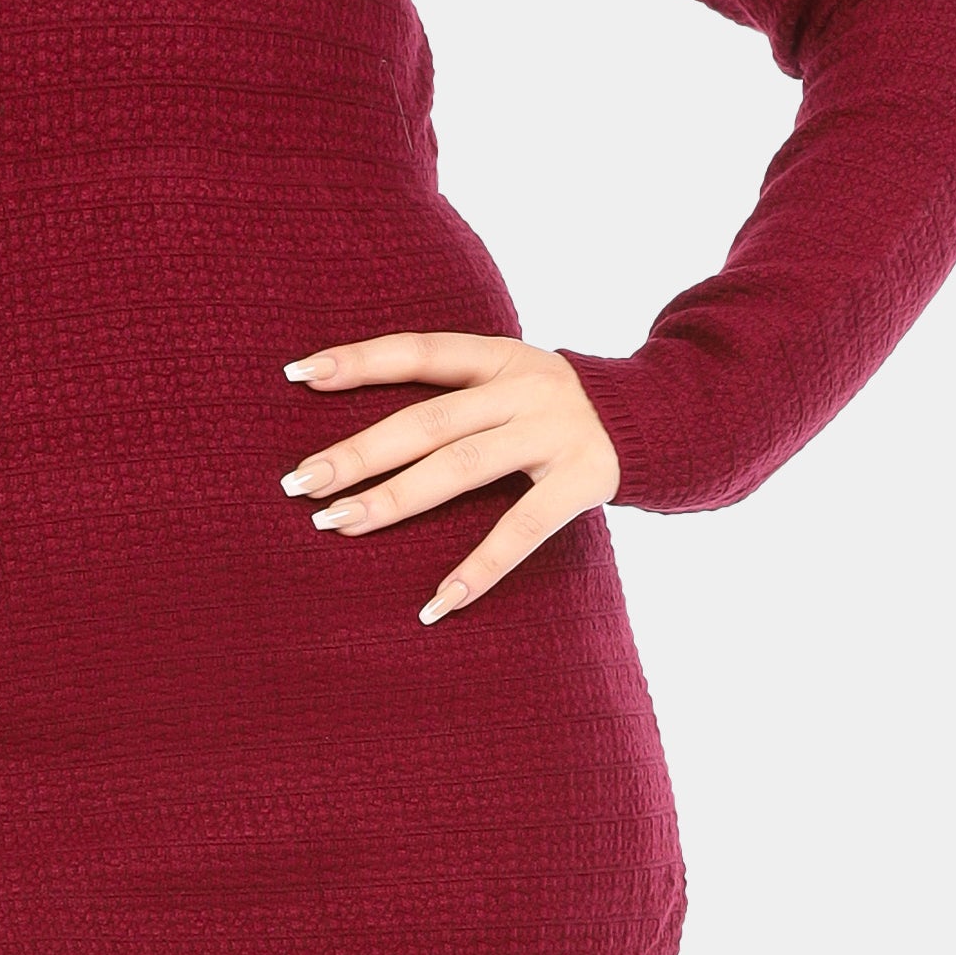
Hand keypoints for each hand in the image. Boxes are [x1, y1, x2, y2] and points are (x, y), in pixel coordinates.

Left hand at [280, 334, 620, 622]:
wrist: (656, 421)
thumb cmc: (553, 411)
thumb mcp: (511, 382)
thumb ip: (453, 395)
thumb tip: (358, 435)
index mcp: (500, 355)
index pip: (419, 352)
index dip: (360, 361)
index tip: (299, 374)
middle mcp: (525, 386)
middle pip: (428, 420)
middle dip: (359, 452)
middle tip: (301, 483)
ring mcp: (555, 432)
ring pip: (461, 467)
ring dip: (394, 499)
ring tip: (339, 523)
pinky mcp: (583, 480)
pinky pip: (521, 530)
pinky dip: (478, 569)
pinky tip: (437, 602)